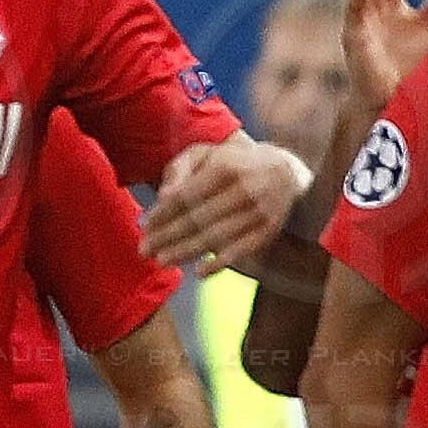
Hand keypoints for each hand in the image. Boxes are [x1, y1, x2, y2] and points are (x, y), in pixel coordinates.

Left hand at [142, 133, 310, 273]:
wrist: (283, 172)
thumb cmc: (232, 164)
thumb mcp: (206, 154)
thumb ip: (181, 169)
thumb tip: (163, 196)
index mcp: (225, 166)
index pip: (187, 194)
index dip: (163, 212)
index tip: (144, 225)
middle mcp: (244, 189)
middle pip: (198, 217)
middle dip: (168, 236)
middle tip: (145, 250)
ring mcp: (259, 212)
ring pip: (216, 236)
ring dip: (186, 251)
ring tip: (162, 260)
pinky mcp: (268, 231)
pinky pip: (242, 250)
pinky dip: (221, 262)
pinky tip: (200, 273)